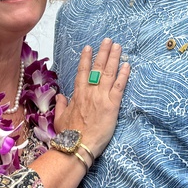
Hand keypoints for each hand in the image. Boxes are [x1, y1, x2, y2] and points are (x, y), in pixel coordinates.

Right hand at [54, 38, 129, 158]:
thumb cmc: (68, 135)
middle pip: (98, 68)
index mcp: (78, 94)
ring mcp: (102, 97)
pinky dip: (123, 75)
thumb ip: (61, 104)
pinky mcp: (112, 106)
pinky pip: (119, 87)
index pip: (82, 72)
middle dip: (103, 52)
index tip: (89, 47)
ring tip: (118, 46)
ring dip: (114, 58)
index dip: (86, 58)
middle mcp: (90, 92)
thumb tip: (61, 95)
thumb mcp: (59, 118)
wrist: (77, 146)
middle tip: (108, 40)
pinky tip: (127, 65)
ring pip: (109, 73)